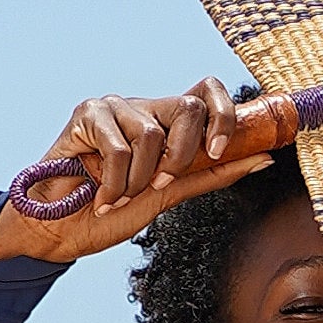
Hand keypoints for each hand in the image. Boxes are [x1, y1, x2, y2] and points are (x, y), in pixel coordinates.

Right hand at [0, 77, 248, 264]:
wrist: (59, 231)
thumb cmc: (108, 212)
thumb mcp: (168, 195)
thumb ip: (211, 174)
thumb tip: (263, 157)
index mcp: (165, 121)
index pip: (208, 91)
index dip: (224, 116)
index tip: (219, 151)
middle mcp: (143, 107)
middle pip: (189, 105)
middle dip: (181, 157)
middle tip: (157, 186)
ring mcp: (114, 107)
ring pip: (152, 134)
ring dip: (138, 179)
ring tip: (118, 195)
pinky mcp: (86, 114)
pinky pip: (119, 146)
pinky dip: (113, 183)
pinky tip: (99, 194)